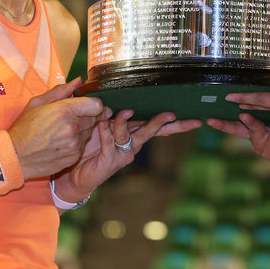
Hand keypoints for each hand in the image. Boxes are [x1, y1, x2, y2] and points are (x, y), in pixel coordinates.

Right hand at [8, 78, 106, 179]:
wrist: (15, 156)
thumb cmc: (24, 128)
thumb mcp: (38, 103)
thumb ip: (61, 90)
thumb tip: (79, 81)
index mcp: (65, 111)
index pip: (97, 105)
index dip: (95, 103)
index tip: (90, 105)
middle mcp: (72, 128)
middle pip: (95, 118)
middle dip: (87, 115)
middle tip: (72, 117)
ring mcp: (74, 144)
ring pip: (89, 132)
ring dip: (82, 129)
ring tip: (63, 130)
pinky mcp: (73, 156)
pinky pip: (83, 145)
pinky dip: (76, 142)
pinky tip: (62, 141)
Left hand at [53, 111, 200, 200]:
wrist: (75, 174)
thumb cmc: (89, 147)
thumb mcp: (101, 125)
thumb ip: (110, 111)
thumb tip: (115, 94)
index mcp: (133, 135)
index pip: (157, 128)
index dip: (175, 123)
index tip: (194, 119)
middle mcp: (131, 145)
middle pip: (151, 132)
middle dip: (161, 123)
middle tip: (171, 114)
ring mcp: (123, 154)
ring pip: (130, 135)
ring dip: (125, 122)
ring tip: (125, 111)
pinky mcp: (110, 161)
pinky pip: (110, 142)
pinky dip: (106, 131)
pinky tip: (102, 123)